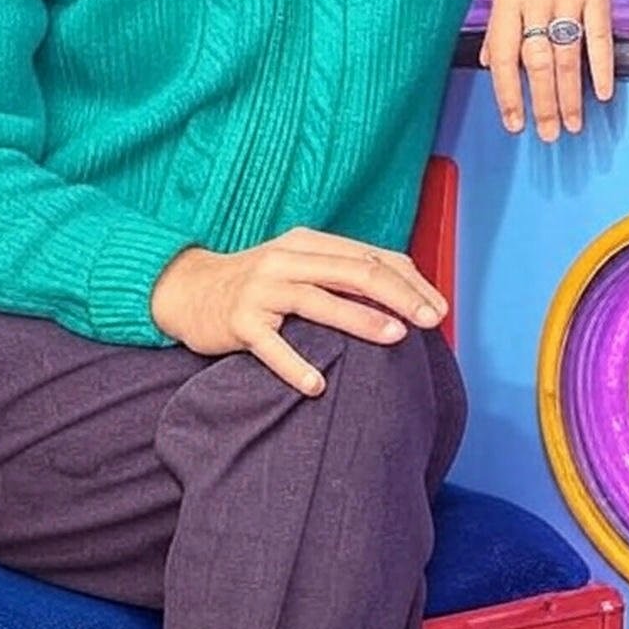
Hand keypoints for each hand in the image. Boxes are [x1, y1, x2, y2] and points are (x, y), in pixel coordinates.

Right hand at [150, 230, 449, 395]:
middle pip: (355, 272)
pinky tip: (318, 385)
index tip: (439, 308)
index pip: (372, 257)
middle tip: (431, 321)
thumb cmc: (259, 283)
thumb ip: (341, 273)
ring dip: (361, 319)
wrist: (189, 289)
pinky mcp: (239, 321)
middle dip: (400, 295)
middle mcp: (289, 259)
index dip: (410, 281)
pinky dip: (295, 365)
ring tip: (396, 337)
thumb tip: (402, 292)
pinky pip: (271, 345)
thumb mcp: (301, 265)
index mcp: (311, 243)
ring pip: (319, 301)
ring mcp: (263, 288)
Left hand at [480, 0, 613, 141]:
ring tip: (573, 123)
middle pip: (535, 63)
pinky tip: (602, 91)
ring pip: (566, 56)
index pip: (502, 56)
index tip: (513, 122)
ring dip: (570, 96)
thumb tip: (492, 60)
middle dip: (542, 105)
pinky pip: (598, 35)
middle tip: (549, 133)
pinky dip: (601, 66)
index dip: (507, 94)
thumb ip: (500, 21)